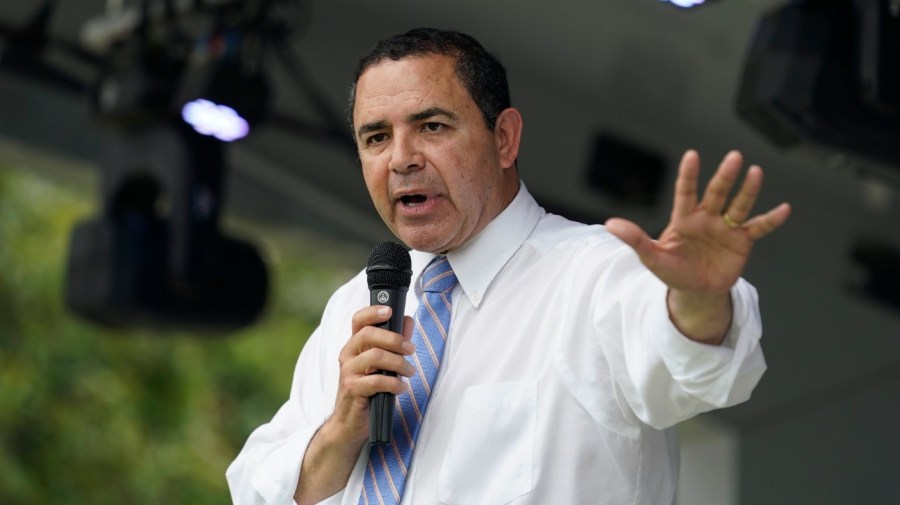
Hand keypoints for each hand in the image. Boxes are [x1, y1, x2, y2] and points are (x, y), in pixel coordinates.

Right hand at [329, 306, 414, 443]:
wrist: (350, 424)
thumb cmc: (368, 391)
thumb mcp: (382, 365)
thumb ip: (395, 342)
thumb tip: (408, 320)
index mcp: (355, 346)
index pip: (358, 320)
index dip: (372, 312)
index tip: (390, 311)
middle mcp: (348, 355)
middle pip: (368, 335)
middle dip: (394, 339)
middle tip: (411, 350)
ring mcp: (348, 372)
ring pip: (374, 357)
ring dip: (398, 363)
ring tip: (410, 372)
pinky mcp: (352, 389)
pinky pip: (376, 381)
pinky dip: (394, 384)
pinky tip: (401, 388)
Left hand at [604, 149, 790, 341]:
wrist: (695, 291)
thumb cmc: (672, 270)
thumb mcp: (651, 257)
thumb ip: (634, 239)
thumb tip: (610, 224)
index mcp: (684, 218)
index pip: (685, 192)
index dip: (688, 175)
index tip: (692, 156)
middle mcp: (707, 217)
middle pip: (717, 193)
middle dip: (724, 177)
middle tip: (734, 157)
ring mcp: (726, 228)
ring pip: (738, 205)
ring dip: (748, 190)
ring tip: (756, 172)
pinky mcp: (742, 241)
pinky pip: (758, 228)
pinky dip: (771, 220)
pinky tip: (784, 208)